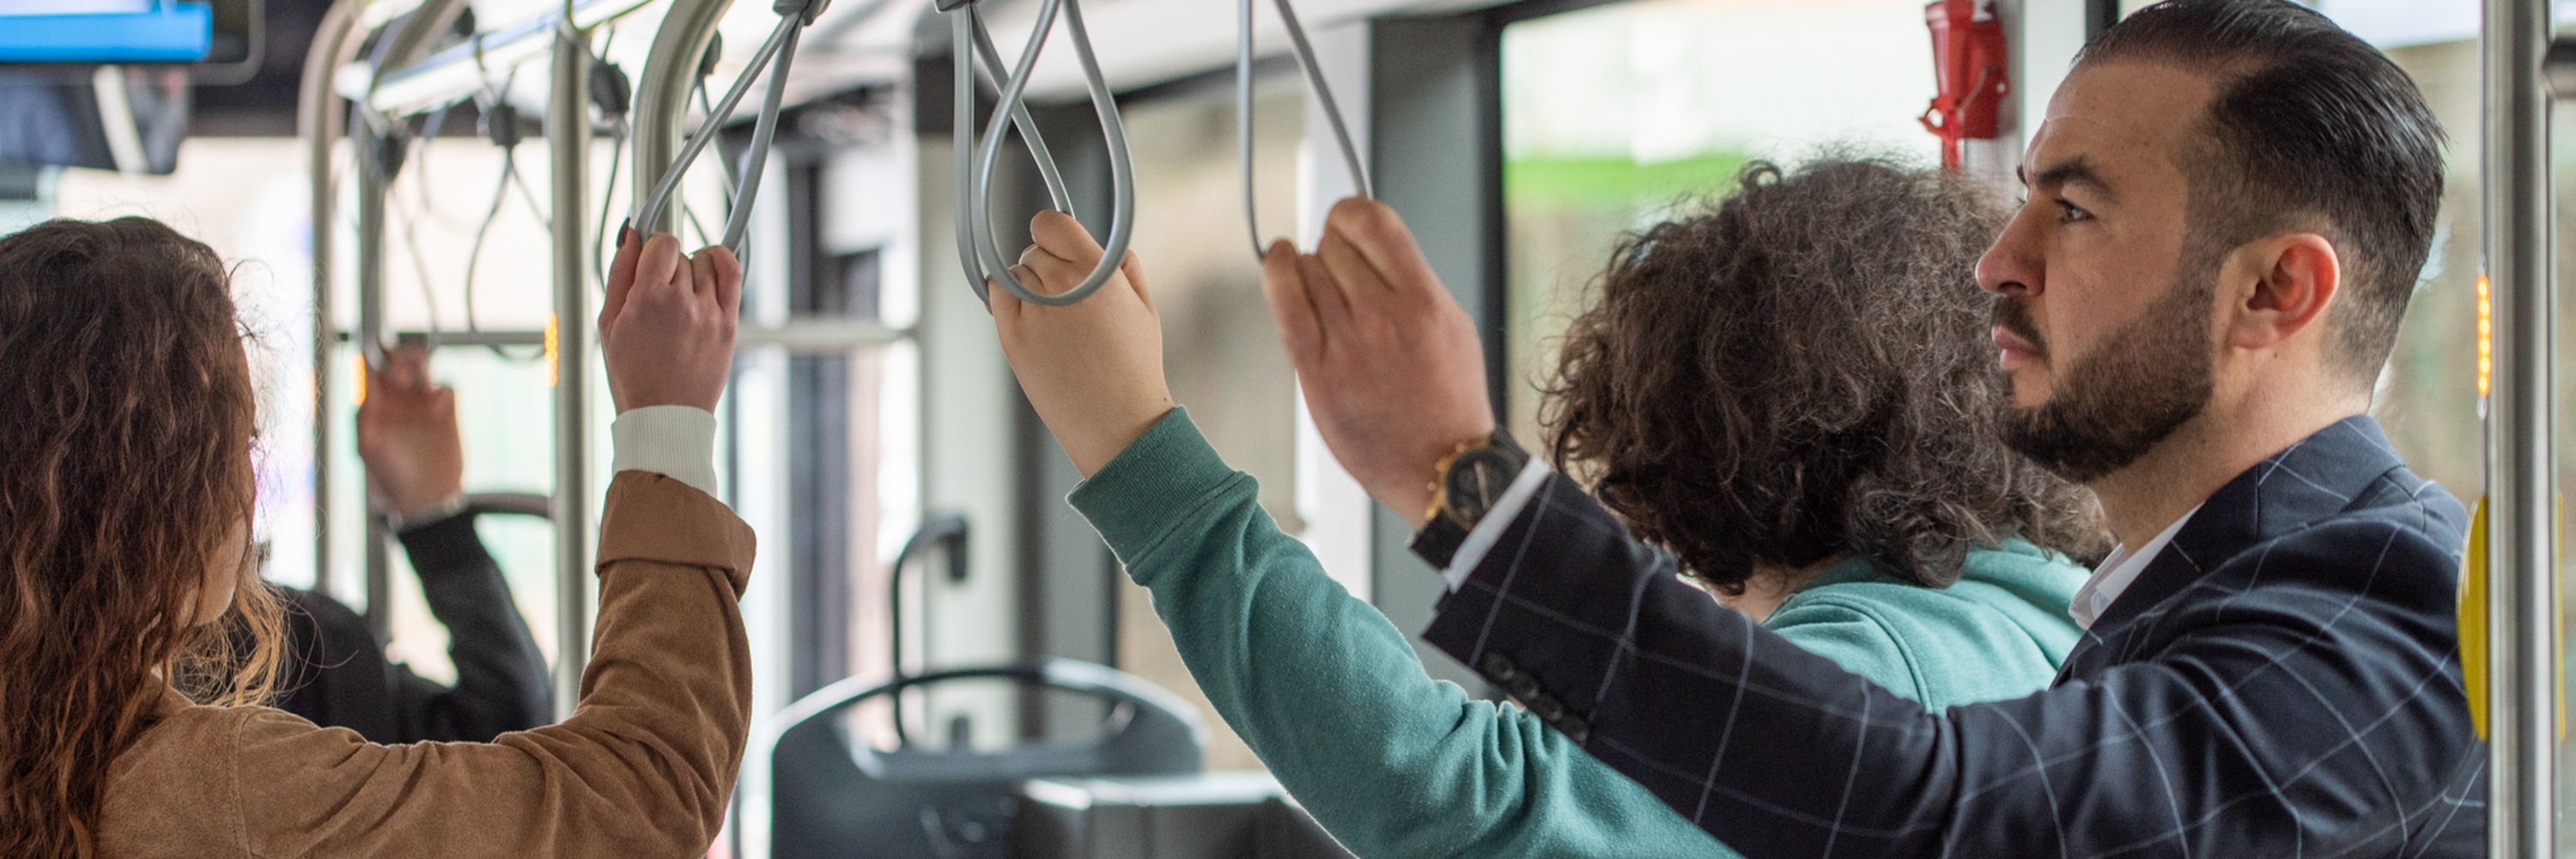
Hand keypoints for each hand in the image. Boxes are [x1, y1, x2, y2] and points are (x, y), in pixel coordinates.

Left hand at [357, 348, 463, 519]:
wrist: (426, 496)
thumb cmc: (390, 475)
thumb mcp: (369, 448)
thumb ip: (364, 417)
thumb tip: (365, 389)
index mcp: (375, 405)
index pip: (370, 369)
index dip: (373, 358)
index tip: (378, 359)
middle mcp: (397, 400)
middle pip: (397, 362)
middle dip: (400, 358)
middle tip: (403, 372)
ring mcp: (422, 405)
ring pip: (422, 368)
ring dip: (420, 363)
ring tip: (420, 371)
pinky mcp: (446, 413)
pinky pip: (447, 388)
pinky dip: (443, 393)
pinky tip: (439, 410)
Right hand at [599, 228, 740, 413]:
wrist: (665, 414)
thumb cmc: (633, 374)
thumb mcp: (608, 324)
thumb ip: (620, 273)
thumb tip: (630, 235)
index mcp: (647, 301)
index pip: (661, 243)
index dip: (653, 248)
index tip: (650, 259)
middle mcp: (682, 303)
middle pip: (681, 256)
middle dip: (669, 268)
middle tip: (659, 293)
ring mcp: (709, 313)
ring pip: (705, 263)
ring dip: (693, 270)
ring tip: (681, 294)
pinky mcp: (729, 324)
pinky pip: (733, 273)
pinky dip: (722, 261)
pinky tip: (711, 264)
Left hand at [992, 210, 1172, 476]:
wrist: (1117, 421)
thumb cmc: (1134, 368)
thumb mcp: (1144, 308)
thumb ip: (1124, 267)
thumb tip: (1106, 247)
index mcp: (1095, 270)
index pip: (1050, 223)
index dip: (1052, 232)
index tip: (1056, 245)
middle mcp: (1061, 284)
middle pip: (1033, 252)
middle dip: (1045, 267)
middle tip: (1064, 296)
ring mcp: (1033, 311)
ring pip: (1014, 275)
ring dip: (1027, 286)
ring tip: (1052, 318)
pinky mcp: (1012, 336)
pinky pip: (997, 297)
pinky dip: (1006, 301)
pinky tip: (1026, 317)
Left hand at [1262, 198, 1493, 526]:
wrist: (1439, 466)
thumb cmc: (1448, 396)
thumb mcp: (1452, 325)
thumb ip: (1412, 280)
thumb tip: (1368, 241)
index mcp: (1423, 301)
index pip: (1373, 222)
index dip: (1352, 213)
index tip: (1347, 221)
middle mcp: (1383, 317)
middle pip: (1334, 245)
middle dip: (1334, 249)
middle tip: (1344, 275)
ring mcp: (1347, 345)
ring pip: (1308, 269)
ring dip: (1311, 271)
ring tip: (1330, 296)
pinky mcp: (1317, 372)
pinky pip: (1284, 303)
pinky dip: (1275, 272)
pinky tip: (1276, 259)